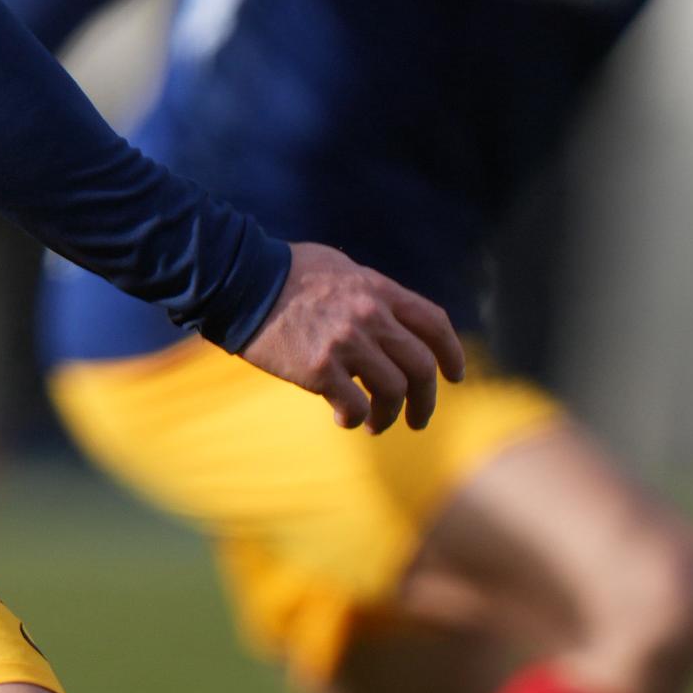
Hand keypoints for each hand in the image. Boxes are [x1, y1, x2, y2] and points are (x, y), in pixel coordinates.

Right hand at [240, 244, 465, 433]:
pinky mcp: (318, 369)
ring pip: (392, 392)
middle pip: (420, 367)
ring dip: (388, 415)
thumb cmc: (284, 271)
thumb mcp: (339, 269)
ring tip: (375, 424)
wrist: (238, 280)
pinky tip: (342, 418)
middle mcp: (369, 315)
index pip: (434, 323)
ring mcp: (345, 343)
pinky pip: (354, 407)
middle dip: (426, 400)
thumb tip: (388, 317)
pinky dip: (355, 419)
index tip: (454, 377)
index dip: (452, 354)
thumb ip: (369, 292)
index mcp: (378, 289)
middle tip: (419, 419)